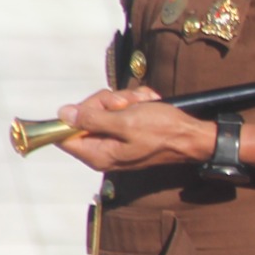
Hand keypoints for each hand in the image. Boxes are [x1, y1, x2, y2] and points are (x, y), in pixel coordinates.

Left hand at [54, 87, 213, 173]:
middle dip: (107, 102)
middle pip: (85, 117)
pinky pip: (120, 111)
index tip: (98, 106)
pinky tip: (148, 104)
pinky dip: (134, 102)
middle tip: (126, 103)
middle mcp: (102, 149)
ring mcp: (114, 140)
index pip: (65, 134)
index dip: (77, 114)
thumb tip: (63, 114)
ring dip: (124, 100)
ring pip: (104, 109)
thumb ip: (92, 119)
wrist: (191, 136)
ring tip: (143, 103)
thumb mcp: (125, 122)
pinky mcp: (126, 132)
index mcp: (97, 154)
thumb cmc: (163, 132)